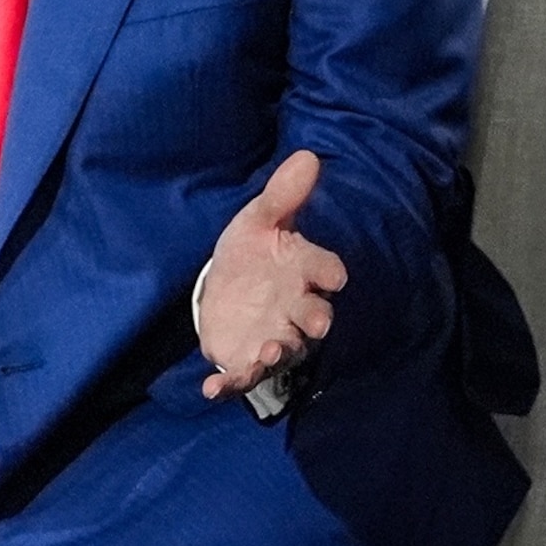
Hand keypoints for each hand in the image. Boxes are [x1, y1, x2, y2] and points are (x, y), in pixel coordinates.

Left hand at [197, 150, 346, 399]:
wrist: (227, 286)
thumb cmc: (253, 252)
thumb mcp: (259, 220)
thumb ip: (281, 195)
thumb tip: (307, 156)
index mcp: (301, 270)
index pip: (323, 269)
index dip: (329, 272)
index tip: (334, 275)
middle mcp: (293, 308)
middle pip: (311, 316)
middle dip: (314, 319)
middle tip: (318, 323)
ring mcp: (270, 336)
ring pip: (281, 350)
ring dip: (277, 353)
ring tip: (268, 351)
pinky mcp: (243, 359)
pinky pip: (239, 376)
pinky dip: (227, 386)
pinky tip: (210, 389)